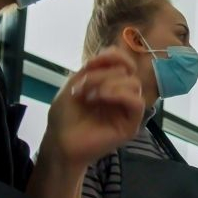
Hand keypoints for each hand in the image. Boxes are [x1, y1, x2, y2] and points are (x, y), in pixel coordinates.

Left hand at [43, 48, 144, 168]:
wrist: (60, 141)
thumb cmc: (65, 116)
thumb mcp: (75, 83)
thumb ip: (94, 69)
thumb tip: (113, 56)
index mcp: (110, 84)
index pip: (124, 62)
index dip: (113, 56)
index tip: (92, 62)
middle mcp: (121, 95)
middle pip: (126, 71)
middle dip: (102, 74)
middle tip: (82, 87)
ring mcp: (127, 110)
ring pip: (134, 84)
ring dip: (109, 83)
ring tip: (90, 95)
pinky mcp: (131, 125)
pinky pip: (137, 103)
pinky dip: (120, 94)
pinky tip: (102, 97)